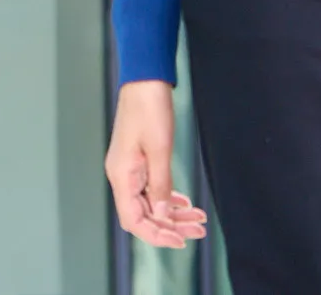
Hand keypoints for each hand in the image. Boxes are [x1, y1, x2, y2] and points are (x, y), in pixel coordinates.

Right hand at [106, 82, 209, 246]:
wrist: (145, 79)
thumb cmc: (149, 108)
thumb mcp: (160, 150)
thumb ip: (161, 185)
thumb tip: (163, 216)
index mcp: (122, 175)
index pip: (134, 220)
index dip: (156, 234)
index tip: (181, 241)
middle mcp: (122, 175)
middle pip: (143, 215)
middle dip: (171, 226)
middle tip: (198, 230)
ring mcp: (129, 168)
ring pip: (150, 203)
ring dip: (173, 213)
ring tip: (198, 218)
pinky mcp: (138, 161)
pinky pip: (151, 189)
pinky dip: (168, 198)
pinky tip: (185, 202)